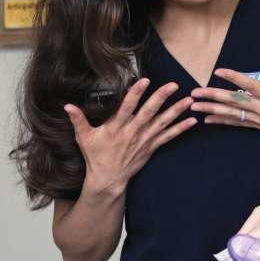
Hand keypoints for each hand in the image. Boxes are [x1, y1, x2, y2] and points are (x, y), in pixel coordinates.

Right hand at [64, 79, 195, 196]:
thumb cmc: (96, 156)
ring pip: (162, 123)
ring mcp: (144, 140)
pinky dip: (181, 129)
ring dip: (177, 111)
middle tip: (173, 85)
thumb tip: (67, 106)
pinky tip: (192, 121)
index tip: (144, 80)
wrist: (108, 179)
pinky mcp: (151, 147)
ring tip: (189, 100)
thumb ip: (78, 120)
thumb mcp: (84, 137)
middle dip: (161, 97)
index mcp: (116, 127)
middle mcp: (132, 132)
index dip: (135, 93)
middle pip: (149, 112)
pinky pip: (168, 137)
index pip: (127, 107)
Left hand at [190, 51, 259, 165]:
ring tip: (193, 105)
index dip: (235, 78)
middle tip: (194, 92)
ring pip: (232, 113)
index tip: (220, 71)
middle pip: (234, 101)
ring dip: (211, 108)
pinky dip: (222, 120)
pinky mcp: (259, 127)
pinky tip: (207, 119)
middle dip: (213, 96)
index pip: (252, 86)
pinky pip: (237, 123)